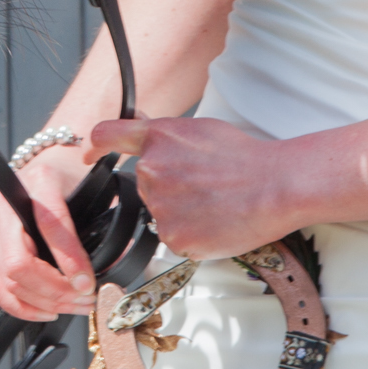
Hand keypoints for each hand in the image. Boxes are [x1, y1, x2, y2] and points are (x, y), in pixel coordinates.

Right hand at [0, 144, 97, 320]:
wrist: (53, 167)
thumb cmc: (74, 182)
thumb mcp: (96, 193)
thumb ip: (107, 228)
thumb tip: (115, 271)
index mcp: (38, 180)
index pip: (49, 223)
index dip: (69, 259)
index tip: (88, 284)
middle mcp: (6, 201)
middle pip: (18, 262)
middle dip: (54, 290)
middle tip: (84, 300)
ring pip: (5, 280)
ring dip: (42, 303)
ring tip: (72, 306)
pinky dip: (20, 306)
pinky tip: (47, 309)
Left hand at [90, 116, 294, 260]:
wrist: (276, 187)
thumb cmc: (245, 158)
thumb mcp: (199, 130)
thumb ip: (164, 136)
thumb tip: (140, 135)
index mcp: (157, 138)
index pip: (106, 135)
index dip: (95, 146)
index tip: (91, 155)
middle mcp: (151, 171)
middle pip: (143, 183)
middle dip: (166, 186)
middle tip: (202, 186)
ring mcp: (160, 206)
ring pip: (159, 212)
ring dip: (180, 212)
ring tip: (214, 203)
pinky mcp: (174, 237)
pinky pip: (175, 238)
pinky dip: (192, 234)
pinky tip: (214, 222)